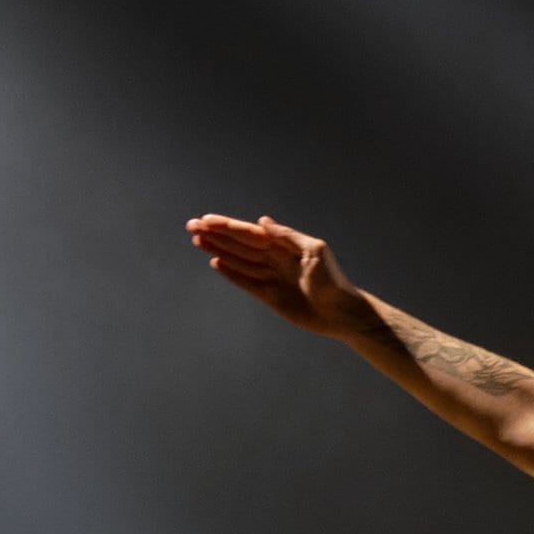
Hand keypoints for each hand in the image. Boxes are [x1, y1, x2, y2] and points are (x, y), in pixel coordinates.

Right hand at [185, 214, 373, 337]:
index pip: (250, 233)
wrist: (342, 313)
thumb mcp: (315, 252)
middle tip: (191, 226)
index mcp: (284, 245)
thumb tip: (262, 222)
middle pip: (239, 244)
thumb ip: (288, 236)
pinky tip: (215, 263)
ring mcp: (271, 277)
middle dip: (216, 235)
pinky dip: (231, 273)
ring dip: (218, 250)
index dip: (227, 226)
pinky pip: (245, 282)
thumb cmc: (334, 281)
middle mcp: (274, 259)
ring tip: (197, 240)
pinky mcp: (269, 296)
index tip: (206, 220)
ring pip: (238, 260)